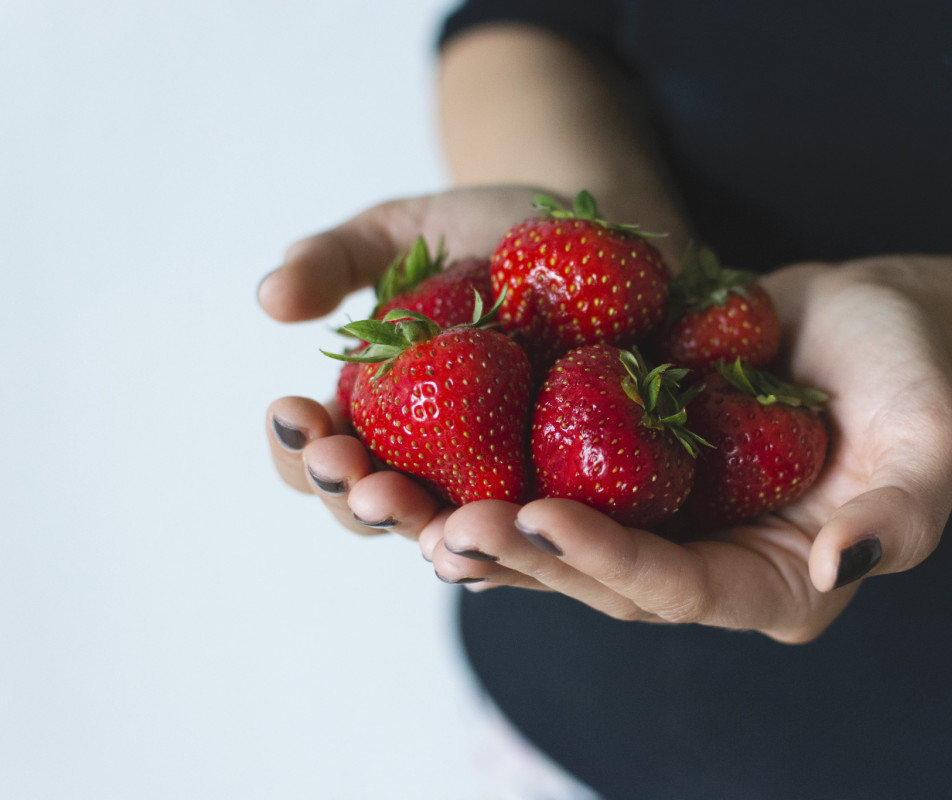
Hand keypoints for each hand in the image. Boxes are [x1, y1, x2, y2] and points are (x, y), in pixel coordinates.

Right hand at [262, 185, 557, 538]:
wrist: (591, 230)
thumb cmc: (484, 233)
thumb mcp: (404, 232)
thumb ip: (334, 259)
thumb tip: (270, 299)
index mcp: (372, 414)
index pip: (317, 453)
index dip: (297, 444)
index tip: (292, 412)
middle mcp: (426, 460)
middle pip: (376, 511)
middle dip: (359, 501)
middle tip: (356, 480)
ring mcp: (496, 478)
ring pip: (457, 536)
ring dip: (437, 537)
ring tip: (434, 531)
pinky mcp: (569, 487)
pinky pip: (547, 528)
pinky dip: (532, 536)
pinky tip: (526, 529)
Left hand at [425, 259, 951, 643]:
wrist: (869, 324)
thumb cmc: (913, 375)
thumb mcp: (933, 437)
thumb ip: (902, 511)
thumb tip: (845, 565)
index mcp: (776, 584)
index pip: (681, 590)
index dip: (608, 560)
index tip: (539, 516)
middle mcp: (706, 568)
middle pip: (599, 578)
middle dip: (520, 554)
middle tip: (441, 523)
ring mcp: (663, 524)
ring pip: (560, 542)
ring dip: (483, 526)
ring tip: (403, 503)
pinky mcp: (632, 475)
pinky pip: (556, 480)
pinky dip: (492, 473)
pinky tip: (422, 456)